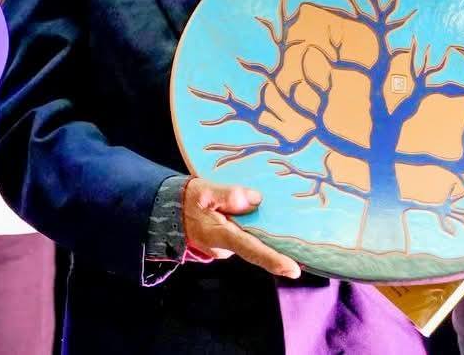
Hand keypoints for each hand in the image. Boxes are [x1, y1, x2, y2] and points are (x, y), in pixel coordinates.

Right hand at [181, 178, 299, 278]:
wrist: (167, 212)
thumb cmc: (186, 201)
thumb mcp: (205, 191)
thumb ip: (229, 194)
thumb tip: (256, 199)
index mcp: (220, 235)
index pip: (250, 249)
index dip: (272, 260)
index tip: (293, 270)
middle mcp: (224, 248)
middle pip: (256, 246)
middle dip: (275, 241)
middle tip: (296, 232)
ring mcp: (224, 249)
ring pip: (249, 241)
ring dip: (261, 230)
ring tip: (272, 213)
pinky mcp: (226, 245)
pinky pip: (243, 238)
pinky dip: (251, 229)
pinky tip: (256, 215)